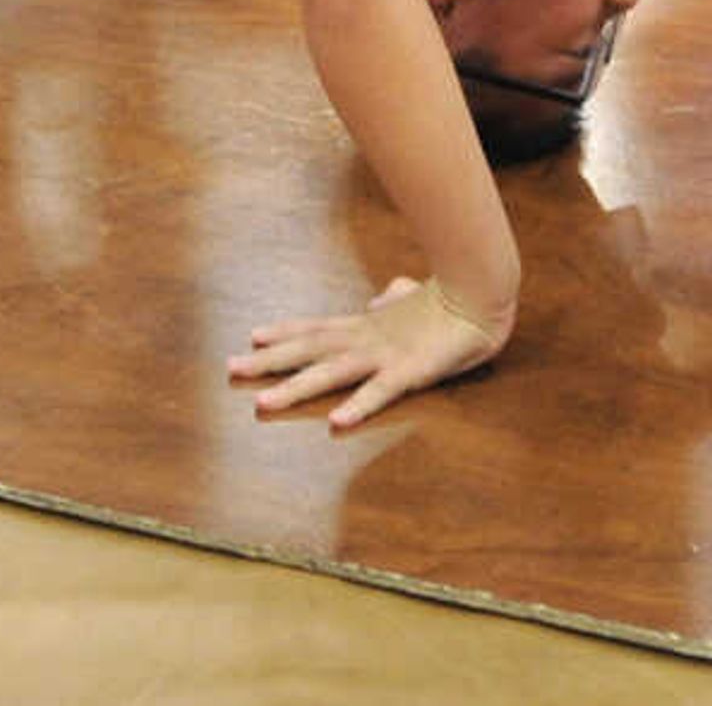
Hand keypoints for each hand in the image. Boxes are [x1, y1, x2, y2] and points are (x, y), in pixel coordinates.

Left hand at [230, 274, 513, 430]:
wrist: (480, 291)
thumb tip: (380, 297)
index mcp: (367, 324)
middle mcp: (365, 338)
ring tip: (262, 401)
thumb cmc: (450, 297)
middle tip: (230, 368)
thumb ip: (393, 298)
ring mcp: (384, 354)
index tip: (253, 336)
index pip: (316, 327)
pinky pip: (379, 392)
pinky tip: (336, 422)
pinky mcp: (410, 372)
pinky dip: (357, 406)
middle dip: (268, 361)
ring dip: (295, 387)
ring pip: (330, 373)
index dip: (284, 332)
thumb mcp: (413, 299)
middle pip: (308, 349)